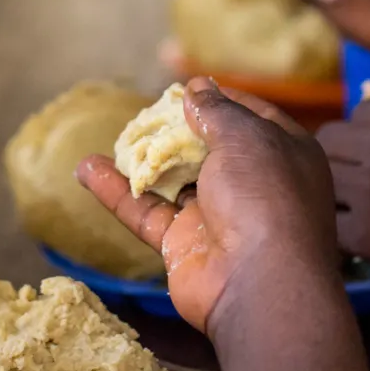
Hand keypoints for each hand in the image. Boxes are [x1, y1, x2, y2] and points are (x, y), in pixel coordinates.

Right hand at [77, 80, 339, 333]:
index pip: (251, 117)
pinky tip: (87, 169)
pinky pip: (146, 211)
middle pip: (209, 149)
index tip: (187, 87)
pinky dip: (117, 191)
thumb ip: (216, 111)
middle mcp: (253, 184)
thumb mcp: (244, 137)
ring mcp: (217, 216)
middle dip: (178, 130)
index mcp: (282, 154)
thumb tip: (197, 88)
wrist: (259, 283)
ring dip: (142, 160)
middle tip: (147, 113)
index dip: (220, 100)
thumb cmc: (263, 196)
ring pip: (173, 181)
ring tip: (115, 138)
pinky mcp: (183, 244)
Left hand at [319, 100, 369, 328]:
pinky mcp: (364, 232)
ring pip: (322, 179)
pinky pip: (329, 224)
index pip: (360, 113)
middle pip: (330, 139)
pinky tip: (354, 245)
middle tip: (352, 187)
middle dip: (338, 161)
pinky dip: (336, 235)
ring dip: (331, 195)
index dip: (363, 137)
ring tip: (349, 214)